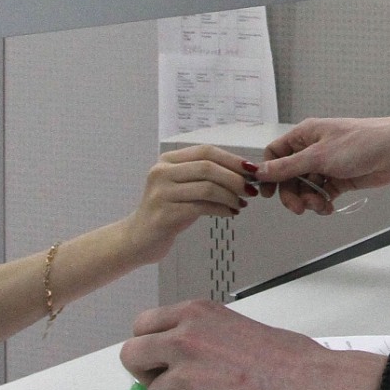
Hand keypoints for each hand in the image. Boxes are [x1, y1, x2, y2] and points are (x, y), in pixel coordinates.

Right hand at [121, 146, 252, 262]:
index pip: (205, 151)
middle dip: (235, 178)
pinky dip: (222, 209)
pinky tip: (231, 213)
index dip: (231, 159)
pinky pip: (202, 208)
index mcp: (167, 160)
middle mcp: (161, 172)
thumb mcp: (183, 186)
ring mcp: (161, 193)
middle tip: (250, 188)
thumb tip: (244, 171)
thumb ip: (206, 175)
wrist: (139, 238)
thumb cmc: (168, 210)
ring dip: (231, 196)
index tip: (251, 169)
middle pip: (207, 167)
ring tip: (242, 202)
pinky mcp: (164, 214)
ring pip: (207, 188)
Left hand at [121, 301, 382, 389]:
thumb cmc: (292, 360)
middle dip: (147, 372)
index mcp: (197, 314)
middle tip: (174, 383)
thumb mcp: (239, 326)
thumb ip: (205, 334)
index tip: (163, 357)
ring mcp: (182, 376)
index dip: (152, 345)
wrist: (314, 388)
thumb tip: (187, 356)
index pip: (143, 325)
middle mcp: (183, 339)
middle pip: (132, 355)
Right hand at [254, 113, 389, 214]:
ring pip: (306, 187)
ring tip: (320, 206)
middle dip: (291, 193)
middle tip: (298, 208)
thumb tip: (258, 171)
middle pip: (289, 175)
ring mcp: (328, 164)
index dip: (268, 173)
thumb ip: (287, 166)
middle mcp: (314, 148)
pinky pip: (323, 193)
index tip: (268, 193)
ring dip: (309, 200)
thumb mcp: (319, 156)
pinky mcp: (342, 178)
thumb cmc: (361, 144)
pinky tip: (328, 208)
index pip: (276, 153)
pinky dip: (322, 203)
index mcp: (306, 135)